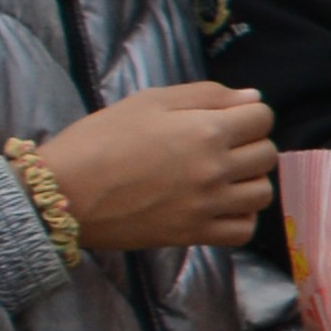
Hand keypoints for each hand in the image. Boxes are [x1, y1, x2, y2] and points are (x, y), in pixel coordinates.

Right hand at [35, 81, 273, 251]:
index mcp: (206, 131)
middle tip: (220, 146)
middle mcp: (215, 170)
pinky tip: (220, 205)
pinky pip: (243, 230)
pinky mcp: (194, 235)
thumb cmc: (100, 139)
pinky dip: (240, 218)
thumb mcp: (149, 101)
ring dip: (248, 181)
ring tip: (222, 176)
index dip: (248, 114)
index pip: (262, 117)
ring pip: (262, 193)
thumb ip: (206, 95)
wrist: (64, 192)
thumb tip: (252, 98)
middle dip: (250, 144)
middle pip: (266, 154)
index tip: (227, 119)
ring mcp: (207, 206)